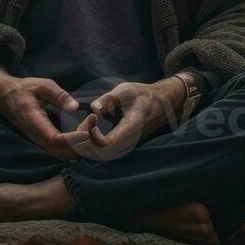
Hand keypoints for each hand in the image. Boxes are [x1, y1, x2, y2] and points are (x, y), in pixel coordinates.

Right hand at [0, 66, 84, 161]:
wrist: (5, 96)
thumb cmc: (24, 89)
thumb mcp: (42, 85)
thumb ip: (59, 95)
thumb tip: (75, 107)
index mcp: (35, 122)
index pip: (56, 139)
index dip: (73, 138)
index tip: (88, 130)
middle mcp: (37, 137)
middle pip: (61, 152)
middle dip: (80, 144)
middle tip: (92, 126)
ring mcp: (39, 141)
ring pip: (61, 154)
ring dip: (78, 147)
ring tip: (89, 130)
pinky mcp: (43, 141)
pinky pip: (59, 151)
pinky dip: (73, 147)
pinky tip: (82, 133)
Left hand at [69, 77, 186, 161]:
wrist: (162, 104)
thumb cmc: (143, 95)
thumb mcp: (127, 90)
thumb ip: (110, 99)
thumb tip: (94, 108)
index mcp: (130, 128)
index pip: (107, 144)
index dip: (93, 135)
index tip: (92, 117)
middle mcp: (128, 141)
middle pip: (102, 154)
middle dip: (86, 142)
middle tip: (82, 123)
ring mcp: (127, 144)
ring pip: (103, 154)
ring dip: (89, 144)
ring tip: (84, 125)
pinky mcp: (124, 144)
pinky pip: (106, 151)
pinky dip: (94, 143)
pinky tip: (89, 129)